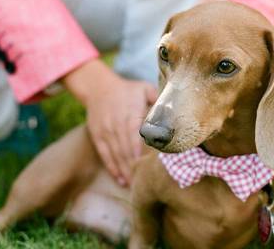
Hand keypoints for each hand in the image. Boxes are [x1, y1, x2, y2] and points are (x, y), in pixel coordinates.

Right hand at [63, 60, 157, 185]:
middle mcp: (116, 125)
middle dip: (136, 168)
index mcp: (130, 114)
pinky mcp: (98, 137)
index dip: (141, 153)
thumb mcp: (145, 89)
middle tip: (147, 183)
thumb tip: (176, 111)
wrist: (99, 87)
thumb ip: (158, 100)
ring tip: (136, 186)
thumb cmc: (128, 89)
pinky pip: (105, 156)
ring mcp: (106, 132)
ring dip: (126, 172)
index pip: (135, 137)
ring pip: (116, 156)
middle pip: (126, 150)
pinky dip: (113, 169)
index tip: (149, 167)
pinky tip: (121, 180)